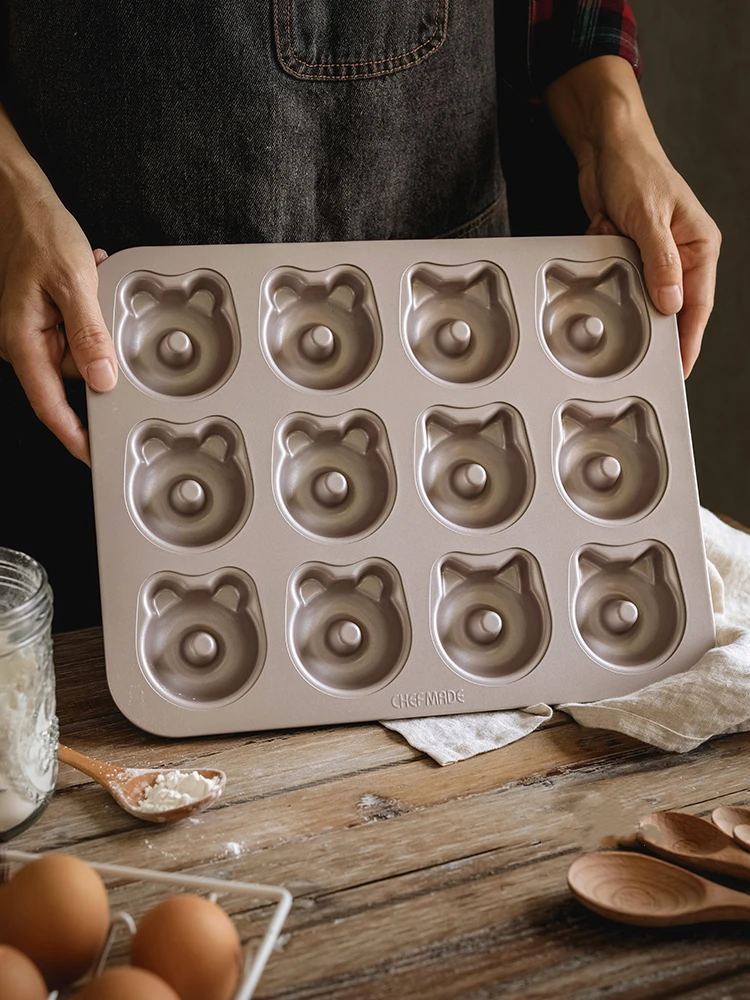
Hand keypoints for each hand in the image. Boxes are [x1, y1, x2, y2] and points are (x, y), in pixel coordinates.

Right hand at [0, 160, 116, 463]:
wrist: (16, 198)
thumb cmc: (37, 231)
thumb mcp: (74, 283)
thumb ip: (89, 336)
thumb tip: (102, 380)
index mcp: (21, 342)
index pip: (50, 407)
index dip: (75, 436)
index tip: (95, 457)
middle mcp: (19, 342)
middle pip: (68, 378)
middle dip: (95, 356)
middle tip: (102, 316)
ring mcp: (27, 331)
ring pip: (73, 352)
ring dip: (90, 326)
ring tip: (89, 285)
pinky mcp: (35, 318)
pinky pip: (69, 330)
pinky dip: (84, 312)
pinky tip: (86, 281)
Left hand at [578, 133, 720, 376]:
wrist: (606, 146)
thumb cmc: (637, 169)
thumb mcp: (649, 217)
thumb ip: (660, 263)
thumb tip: (671, 303)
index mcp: (699, 246)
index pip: (697, 306)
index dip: (687, 341)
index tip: (677, 368)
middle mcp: (681, 253)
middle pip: (669, 306)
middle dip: (646, 312)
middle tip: (634, 340)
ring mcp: (654, 254)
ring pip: (638, 291)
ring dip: (620, 278)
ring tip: (613, 242)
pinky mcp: (629, 251)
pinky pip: (616, 274)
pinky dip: (605, 260)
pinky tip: (604, 228)